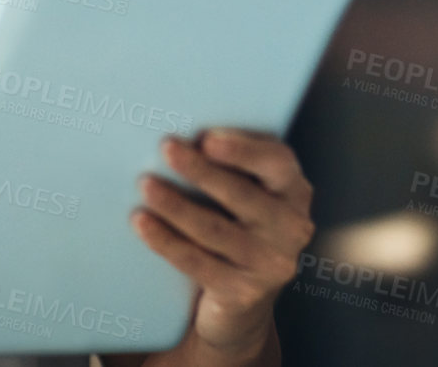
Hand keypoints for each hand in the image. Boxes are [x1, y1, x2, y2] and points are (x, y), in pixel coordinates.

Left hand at [130, 129, 312, 355]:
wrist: (246, 299)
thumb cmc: (240, 222)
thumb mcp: (252, 190)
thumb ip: (233, 163)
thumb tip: (187, 139)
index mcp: (294, 191)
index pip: (277, 163)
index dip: (243, 150)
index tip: (207, 139)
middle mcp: (291, 227)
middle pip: (241, 195)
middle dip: (201, 170)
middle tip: (166, 149)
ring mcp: (269, 263)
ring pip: (215, 230)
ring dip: (176, 205)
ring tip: (147, 186)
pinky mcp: (243, 292)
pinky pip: (198, 263)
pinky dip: (167, 241)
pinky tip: (143, 223)